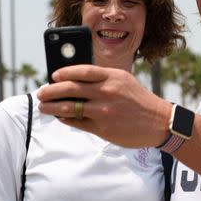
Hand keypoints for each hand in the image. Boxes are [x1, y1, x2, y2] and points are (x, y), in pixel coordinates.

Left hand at [37, 64, 171, 147]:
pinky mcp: (103, 128)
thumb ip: (102, 79)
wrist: (158, 122)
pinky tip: (60, 117)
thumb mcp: (123, 81)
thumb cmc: (138, 100)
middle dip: (51, 90)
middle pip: (71, 88)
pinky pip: (78, 122)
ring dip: (52, 107)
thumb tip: (74, 81)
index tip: (53, 75)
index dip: (64, 72)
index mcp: (113, 77)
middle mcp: (107, 92)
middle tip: (41, 92)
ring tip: (44, 107)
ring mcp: (104, 111)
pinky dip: (66, 119)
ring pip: (69, 107)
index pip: (82, 71)